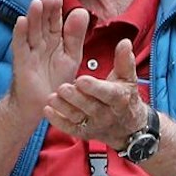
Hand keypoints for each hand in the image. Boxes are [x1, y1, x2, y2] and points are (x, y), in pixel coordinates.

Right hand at [9, 0, 89, 117]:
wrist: (45, 106)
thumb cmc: (58, 81)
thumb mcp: (71, 57)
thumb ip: (76, 36)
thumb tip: (81, 10)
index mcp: (55, 41)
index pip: (55, 22)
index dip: (56, 10)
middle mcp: (41, 43)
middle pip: (42, 23)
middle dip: (45, 10)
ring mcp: (30, 52)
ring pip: (31, 32)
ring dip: (33, 17)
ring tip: (36, 3)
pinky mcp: (22, 63)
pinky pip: (20, 46)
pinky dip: (20, 34)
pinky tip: (21, 21)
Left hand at [45, 35, 147, 149]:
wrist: (127, 127)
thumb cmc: (124, 97)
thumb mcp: (127, 79)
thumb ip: (124, 61)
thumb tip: (125, 42)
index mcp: (119, 99)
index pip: (108, 94)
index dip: (95, 88)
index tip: (81, 79)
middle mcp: (107, 114)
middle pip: (90, 107)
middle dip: (75, 98)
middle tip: (62, 87)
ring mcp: (94, 124)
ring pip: (77, 118)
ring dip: (63, 108)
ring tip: (51, 97)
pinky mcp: (83, 133)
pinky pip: (69, 128)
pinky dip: (58, 121)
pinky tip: (47, 110)